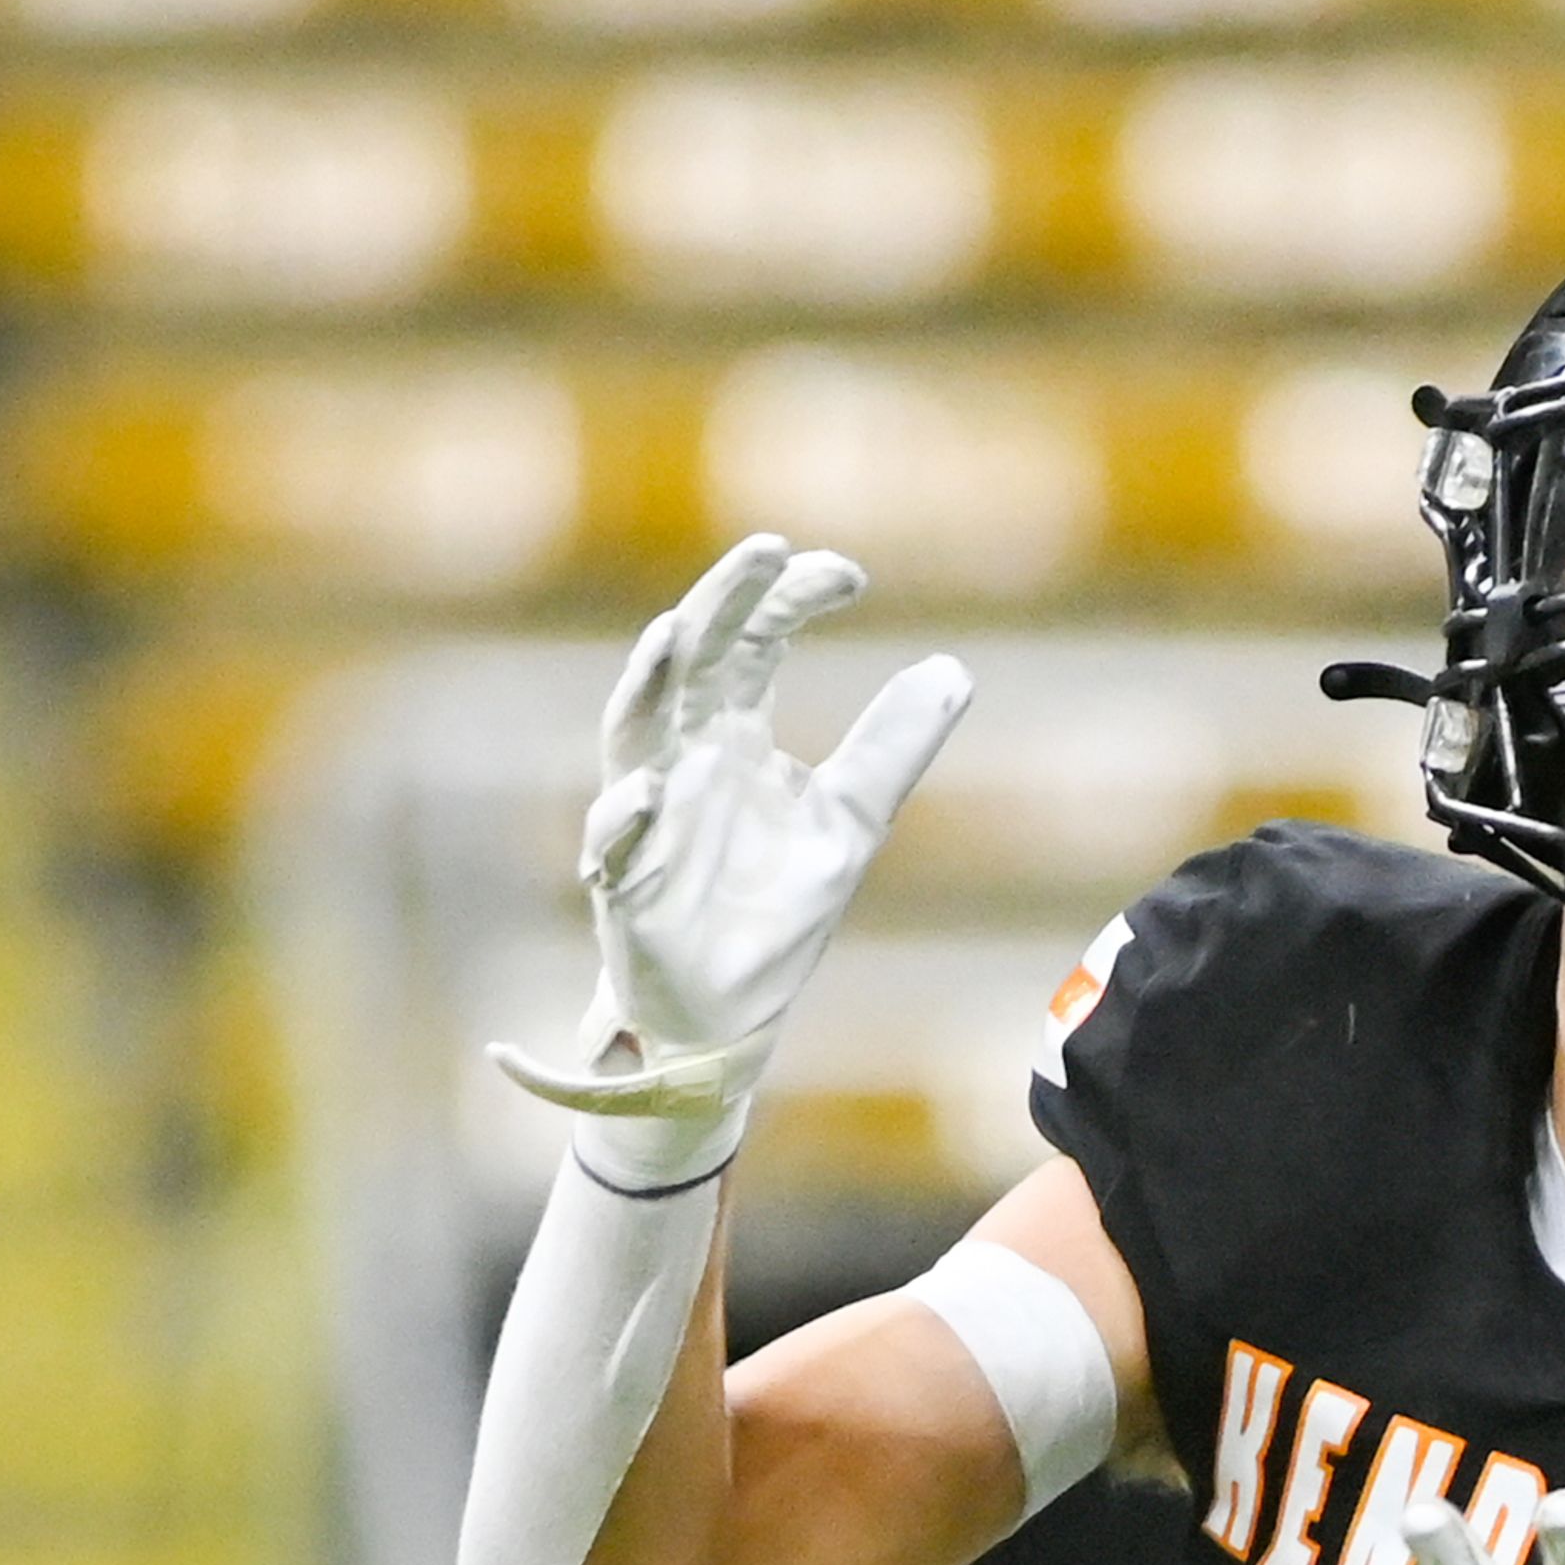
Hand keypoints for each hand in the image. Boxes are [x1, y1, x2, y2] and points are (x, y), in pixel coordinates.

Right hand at [490, 535, 971, 1177]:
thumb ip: (893, 748)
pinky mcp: (625, 888)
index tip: (849, 572)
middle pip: (691, 661)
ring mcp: (645, 819)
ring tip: (675, 633)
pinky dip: (621, 818)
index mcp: (732, 737)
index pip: (754, 643)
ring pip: (632, 734)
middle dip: (720, 602)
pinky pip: (611, 847)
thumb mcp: (853, 821)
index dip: (791, 598)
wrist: (734, 1016)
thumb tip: (953, 668)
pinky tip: (644, 794)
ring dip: (648, 683)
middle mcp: (681, 761)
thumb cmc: (777, 912)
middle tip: (765, 549)